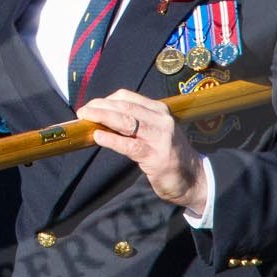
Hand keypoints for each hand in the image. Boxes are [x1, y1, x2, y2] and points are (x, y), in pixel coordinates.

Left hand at [78, 90, 207, 216]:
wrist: (194, 179)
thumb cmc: (169, 155)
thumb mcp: (156, 132)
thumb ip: (136, 123)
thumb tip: (104, 118)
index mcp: (160, 111)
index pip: (128, 98)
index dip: (106, 99)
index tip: (91, 105)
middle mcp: (161, 120)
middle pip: (124, 107)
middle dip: (99, 107)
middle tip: (82, 111)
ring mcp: (160, 138)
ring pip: (125, 122)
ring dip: (102, 118)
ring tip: (86, 118)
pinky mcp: (156, 157)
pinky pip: (129, 145)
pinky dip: (111, 139)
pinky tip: (98, 137)